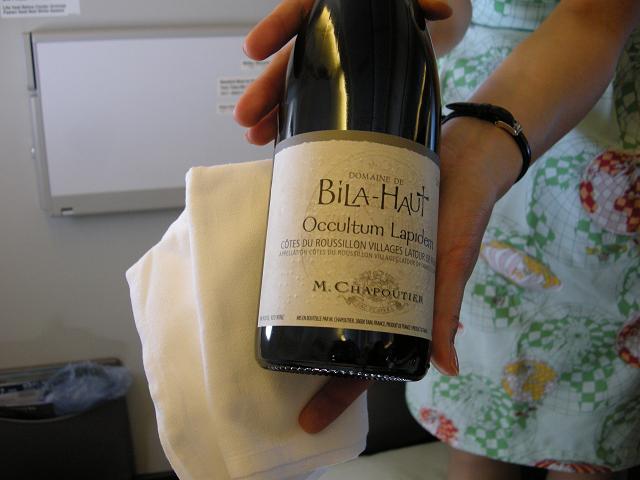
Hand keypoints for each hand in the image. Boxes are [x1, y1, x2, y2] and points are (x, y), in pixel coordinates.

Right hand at [234, 0, 452, 144]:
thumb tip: (437, 8)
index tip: (252, 51)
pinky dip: (303, 125)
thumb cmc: (410, 2)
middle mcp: (328, 37)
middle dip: (266, 90)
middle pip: (291, 62)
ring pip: (299, 90)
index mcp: (336, 8)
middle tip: (245, 115)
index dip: (274, 31)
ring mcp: (334, 66)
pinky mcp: (345, 89)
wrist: (426, 20)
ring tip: (256, 137)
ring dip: (276, 114)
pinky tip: (286, 142)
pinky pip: (319, 107)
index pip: (297, 14)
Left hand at [236, 0, 519, 434]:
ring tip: (261, 311)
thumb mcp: (455, 256)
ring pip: (323, 287)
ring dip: (296, 300)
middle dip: (305, 353)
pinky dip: (302, 252)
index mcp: (401, 303)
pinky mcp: (352, 223)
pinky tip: (277, 254)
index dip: (337, 391)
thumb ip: (447, 305)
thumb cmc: (467, 207)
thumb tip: (447, 367)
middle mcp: (375, 283)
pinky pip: (321, 245)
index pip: (364, 360)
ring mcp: (361, 255)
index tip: (304, 419)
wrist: (465, 146)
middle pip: (332, 330)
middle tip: (268, 367)